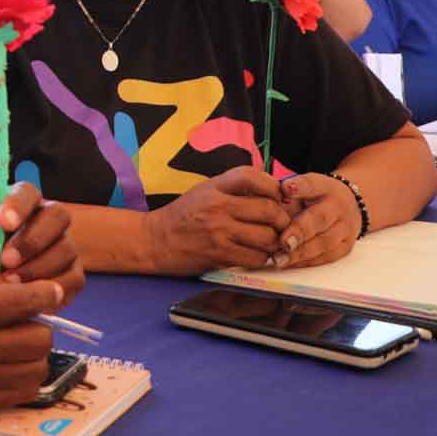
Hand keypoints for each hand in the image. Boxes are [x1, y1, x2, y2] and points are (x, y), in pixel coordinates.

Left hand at [0, 182, 84, 305]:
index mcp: (23, 203)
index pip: (27, 192)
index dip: (19, 204)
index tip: (4, 223)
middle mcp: (50, 220)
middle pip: (57, 215)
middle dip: (32, 240)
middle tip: (6, 260)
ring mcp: (66, 246)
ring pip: (65, 249)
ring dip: (38, 267)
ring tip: (10, 282)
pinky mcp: (74, 274)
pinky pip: (73, 279)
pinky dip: (52, 288)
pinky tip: (30, 297)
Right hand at [0, 277, 59, 412]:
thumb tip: (31, 288)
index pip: (22, 302)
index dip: (44, 293)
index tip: (50, 291)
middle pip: (39, 337)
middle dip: (38, 322)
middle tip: (24, 316)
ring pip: (37, 365)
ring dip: (33, 349)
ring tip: (13, 337)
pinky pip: (25, 390)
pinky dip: (23, 372)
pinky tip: (5, 359)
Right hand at [144, 166, 291, 273]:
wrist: (154, 241)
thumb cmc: (182, 216)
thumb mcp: (204, 191)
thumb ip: (233, 189)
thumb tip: (272, 192)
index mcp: (214, 187)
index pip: (251, 176)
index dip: (273, 186)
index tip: (278, 197)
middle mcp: (217, 206)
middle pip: (268, 209)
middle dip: (282, 220)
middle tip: (282, 225)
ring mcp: (218, 231)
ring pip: (267, 237)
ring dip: (274, 242)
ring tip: (269, 243)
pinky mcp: (218, 254)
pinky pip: (255, 258)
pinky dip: (262, 259)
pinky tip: (256, 255)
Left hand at [273, 173, 360, 267]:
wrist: (348, 205)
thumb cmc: (314, 197)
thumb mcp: (301, 187)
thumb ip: (283, 194)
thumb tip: (258, 201)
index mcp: (323, 187)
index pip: (311, 184)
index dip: (299, 187)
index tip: (285, 189)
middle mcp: (338, 206)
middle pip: (319, 219)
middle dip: (300, 231)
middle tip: (282, 243)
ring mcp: (345, 228)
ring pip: (324, 242)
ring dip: (300, 253)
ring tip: (279, 259)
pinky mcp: (345, 246)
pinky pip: (326, 257)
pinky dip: (306, 262)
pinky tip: (289, 263)